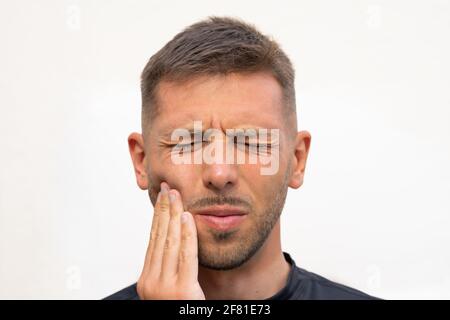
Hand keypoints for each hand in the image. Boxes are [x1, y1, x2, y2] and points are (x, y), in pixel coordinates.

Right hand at [136, 182, 204, 299]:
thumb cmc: (180, 310)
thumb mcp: (170, 289)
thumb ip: (170, 268)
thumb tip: (176, 242)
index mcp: (146, 281)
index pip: (153, 241)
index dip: (157, 218)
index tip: (162, 199)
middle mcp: (151, 283)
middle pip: (159, 238)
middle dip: (164, 211)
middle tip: (168, 189)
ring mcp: (164, 288)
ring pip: (170, 243)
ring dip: (174, 216)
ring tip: (177, 196)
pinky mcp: (182, 291)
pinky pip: (185, 256)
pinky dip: (187, 234)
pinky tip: (187, 217)